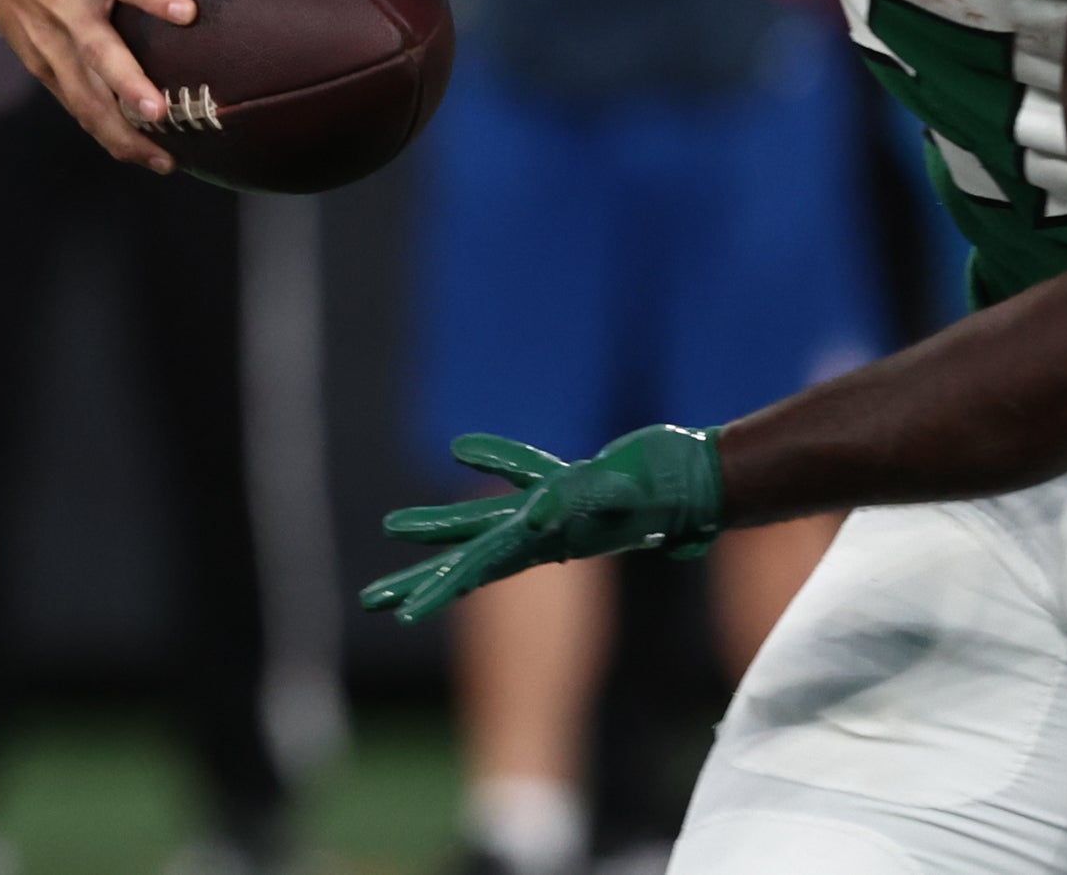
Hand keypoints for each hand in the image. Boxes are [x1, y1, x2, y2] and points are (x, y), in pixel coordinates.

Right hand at [0, 0, 249, 172]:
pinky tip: (146, 158)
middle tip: (160, 112)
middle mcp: (65, 7)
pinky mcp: (44, 68)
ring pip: (85, 95)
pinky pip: (78, 107)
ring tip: (164, 160)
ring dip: (121, 130)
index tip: (187, 13)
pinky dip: (109, 135)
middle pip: (95, 52)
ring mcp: (51, 44)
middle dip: (126, 85)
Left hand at [358, 424, 725, 623]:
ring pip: (480, 522)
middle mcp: (538, 536)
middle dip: (417, 579)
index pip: (477, 570)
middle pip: (464, 560)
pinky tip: (462, 452)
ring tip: (390, 528)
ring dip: (438, 526)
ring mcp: (551, 515)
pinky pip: (520, 475)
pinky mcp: (568, 488)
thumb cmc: (661, 494)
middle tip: (369, 601)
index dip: (438, 590)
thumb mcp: (616, 499)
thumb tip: (535, 514)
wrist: (697, 484)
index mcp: (542, 543)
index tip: (402, 615)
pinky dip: (493, 460)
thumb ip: (579, 506)